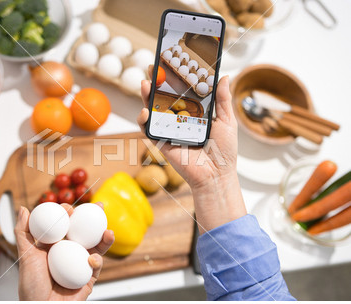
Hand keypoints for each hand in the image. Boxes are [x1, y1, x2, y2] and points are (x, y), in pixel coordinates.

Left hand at [14, 203, 113, 300]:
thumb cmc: (31, 287)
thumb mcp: (25, 255)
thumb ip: (23, 231)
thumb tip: (23, 209)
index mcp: (55, 245)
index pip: (65, 224)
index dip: (69, 214)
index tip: (70, 208)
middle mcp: (69, 252)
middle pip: (85, 231)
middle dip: (94, 218)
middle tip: (99, 207)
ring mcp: (80, 264)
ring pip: (96, 247)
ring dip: (104, 238)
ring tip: (108, 232)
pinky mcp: (88, 278)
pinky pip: (96, 266)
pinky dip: (97, 261)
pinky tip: (92, 259)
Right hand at [137, 76, 237, 190]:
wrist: (216, 174)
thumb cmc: (224, 151)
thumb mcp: (227, 121)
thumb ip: (223, 100)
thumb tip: (224, 77)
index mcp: (194, 112)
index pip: (182, 91)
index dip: (175, 78)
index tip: (170, 62)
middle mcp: (179, 119)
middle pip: (164, 97)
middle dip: (156, 82)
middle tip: (152, 67)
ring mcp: (168, 129)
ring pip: (153, 110)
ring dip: (146, 96)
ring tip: (145, 83)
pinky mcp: (161, 142)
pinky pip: (148, 129)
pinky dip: (143, 120)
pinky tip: (145, 110)